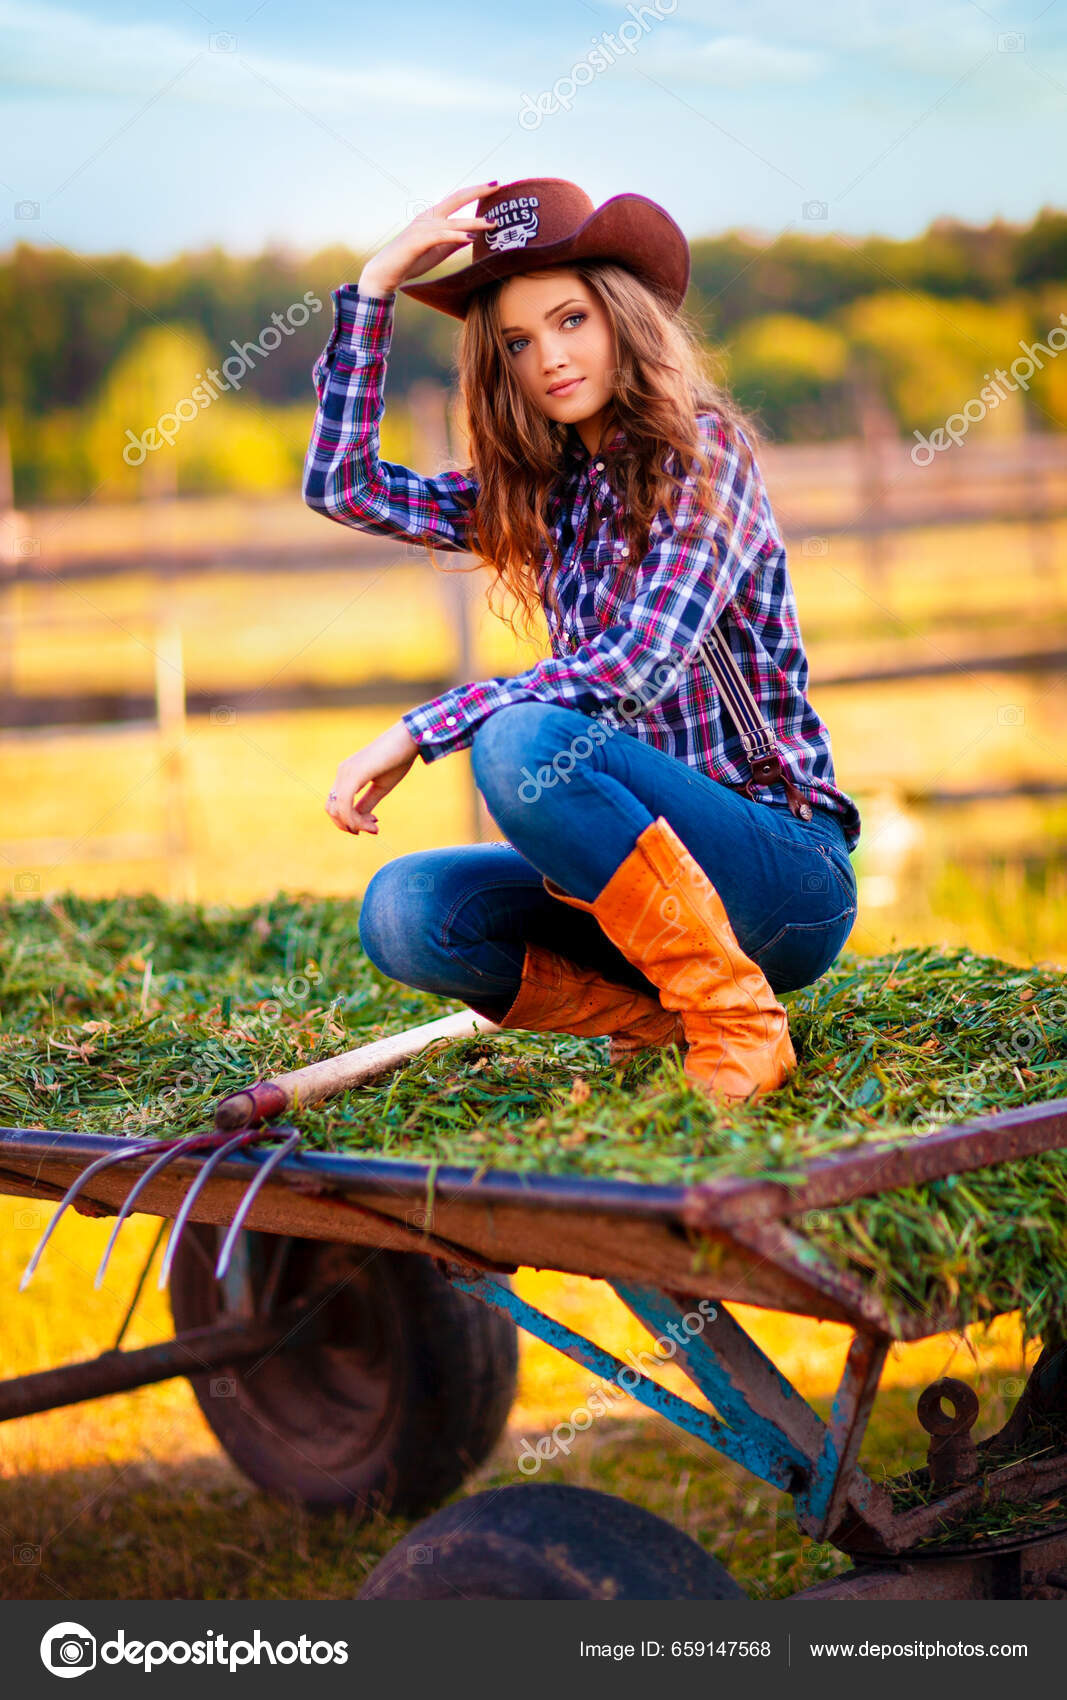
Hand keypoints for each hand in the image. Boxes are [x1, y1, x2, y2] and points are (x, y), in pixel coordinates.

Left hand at [325, 721, 419, 834]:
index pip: (337, 805)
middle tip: (373, 830)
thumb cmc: (398, 760)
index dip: (350, 821)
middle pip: (332, 810)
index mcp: (347, 774)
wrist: (409, 738)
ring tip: (375, 828)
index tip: (374, 824)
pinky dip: (355, 820)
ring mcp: (346, 773)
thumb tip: (357, 821)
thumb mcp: (381, 787)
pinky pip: (345, 805)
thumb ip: (367, 803)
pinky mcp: (354, 775)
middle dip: (349, 826)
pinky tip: (371, 823)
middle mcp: (342, 773)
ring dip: (354, 825)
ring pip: (338, 810)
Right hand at [359, 182, 500, 294]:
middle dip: (477, 191)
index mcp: (433, 217)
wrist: (386, 272)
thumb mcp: (438, 251)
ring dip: (474, 222)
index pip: (457, 199)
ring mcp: (422, 228)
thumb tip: (473, 235)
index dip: (475, 192)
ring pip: (453, 221)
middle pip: (456, 199)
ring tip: (493, 223)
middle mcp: (428, 217)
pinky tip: (471, 237)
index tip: (493, 187)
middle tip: (497, 184)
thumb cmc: (411, 261)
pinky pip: (441, 236)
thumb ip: (454, 242)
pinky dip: (456, 235)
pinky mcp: (418, 241)